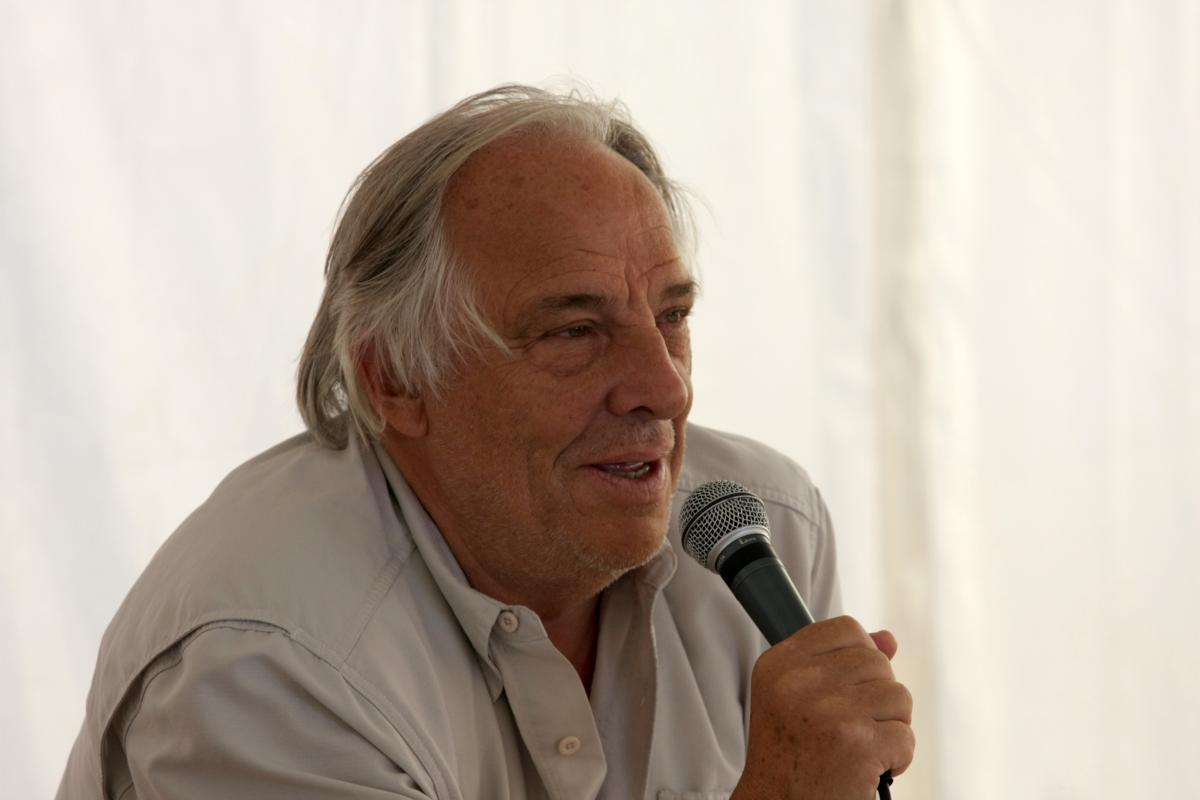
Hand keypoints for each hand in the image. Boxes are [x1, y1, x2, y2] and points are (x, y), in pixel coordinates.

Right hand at [731, 616, 914, 799]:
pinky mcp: (858, 744)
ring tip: (859, 747)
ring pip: (898, 696)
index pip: (846, 630)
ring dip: (889, 727)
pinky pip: (906, 736)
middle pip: (877, 662)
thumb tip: (889, 639)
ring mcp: (830, 712)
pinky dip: (896, 758)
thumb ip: (839, 661)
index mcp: (779, 664)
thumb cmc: (789, 756)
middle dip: (877, 697)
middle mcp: (799, 682)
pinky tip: (866, 769)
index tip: (848, 687)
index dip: (860, 657)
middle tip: (850, 728)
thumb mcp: (794, 697)